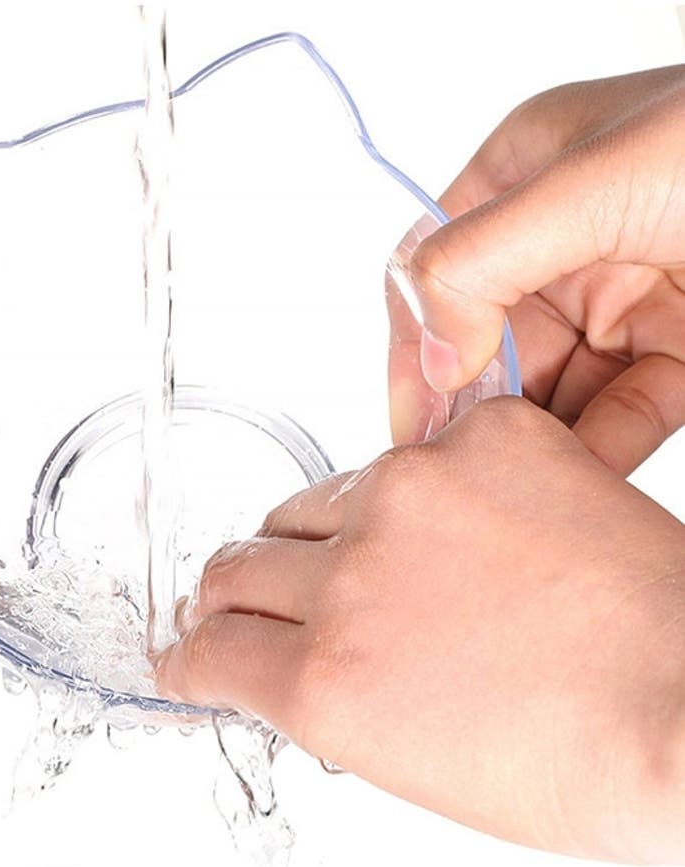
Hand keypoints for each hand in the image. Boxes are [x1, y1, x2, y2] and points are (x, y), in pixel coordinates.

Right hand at [156, 398, 684, 861]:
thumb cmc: (578, 759)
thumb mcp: (408, 760)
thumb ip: (323, 696)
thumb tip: (277, 657)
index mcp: (325, 679)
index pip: (206, 648)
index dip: (189, 651)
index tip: (189, 648)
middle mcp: (350, 577)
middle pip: (234, 563)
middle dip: (230, 592)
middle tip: (251, 600)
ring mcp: (414, 493)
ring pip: (309, 499)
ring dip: (320, 535)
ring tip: (373, 561)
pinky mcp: (482, 436)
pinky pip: (405, 456)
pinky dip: (416, 493)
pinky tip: (462, 526)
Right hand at [388, 65, 684, 474]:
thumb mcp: (595, 179)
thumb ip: (482, 260)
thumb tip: (434, 355)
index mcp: (526, 177)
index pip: (432, 269)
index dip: (415, 345)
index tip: (415, 417)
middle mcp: (563, 241)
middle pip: (483, 339)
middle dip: (471, 403)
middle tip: (457, 463)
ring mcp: (621, 298)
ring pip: (546, 388)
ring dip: (527, 436)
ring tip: (508, 481)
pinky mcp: (675, 351)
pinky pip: (615, 415)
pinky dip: (592, 453)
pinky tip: (571, 481)